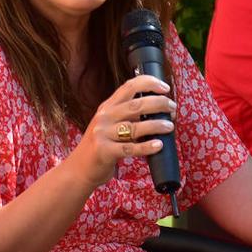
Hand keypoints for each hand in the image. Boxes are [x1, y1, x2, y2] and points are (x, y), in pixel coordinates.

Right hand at [68, 74, 174, 190]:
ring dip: (156, 125)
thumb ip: (127, 116)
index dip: (149, 83)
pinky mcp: (104, 151)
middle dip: (158, 104)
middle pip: (135, 105)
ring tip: (170, 126)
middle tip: (172, 108)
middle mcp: (104, 117)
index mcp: (107, 107)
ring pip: (135, 127)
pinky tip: (159, 145)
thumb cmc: (100, 146)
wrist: (79, 169)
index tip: (165, 87)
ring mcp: (103, 134)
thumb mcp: (109, 125)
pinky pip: (130, 148)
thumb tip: (158, 110)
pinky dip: (147, 147)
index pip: (128, 86)